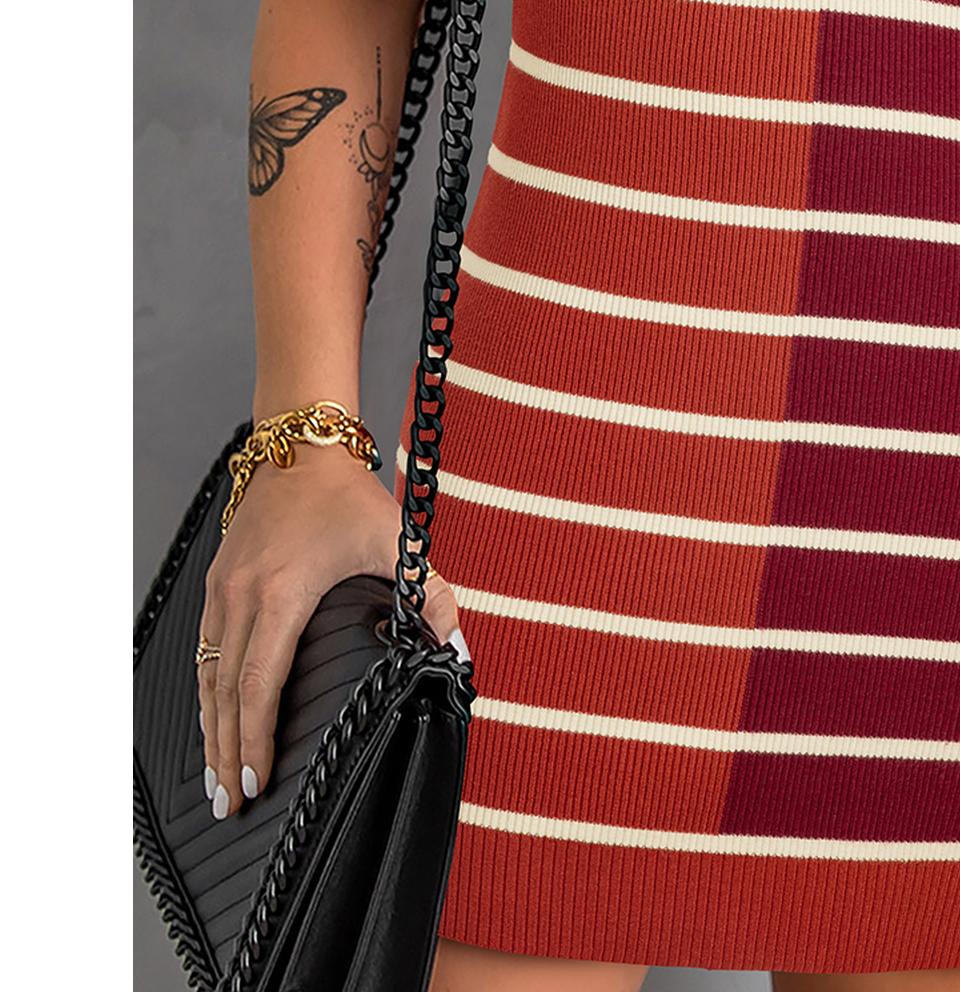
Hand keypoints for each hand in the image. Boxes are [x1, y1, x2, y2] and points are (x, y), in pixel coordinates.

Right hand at [196, 439, 465, 820]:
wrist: (301, 447)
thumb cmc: (347, 496)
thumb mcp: (397, 541)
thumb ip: (432, 595)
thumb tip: (460, 649)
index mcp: (283, 590)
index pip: (260, 680)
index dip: (254, 735)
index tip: (256, 779)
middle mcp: (243, 594)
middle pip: (225, 691)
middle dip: (225, 752)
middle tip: (230, 804)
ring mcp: (224, 589)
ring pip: (208, 674)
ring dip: (210, 730)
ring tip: (216, 781)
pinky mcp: (218, 583)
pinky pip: (206, 650)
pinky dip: (207, 693)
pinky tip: (212, 722)